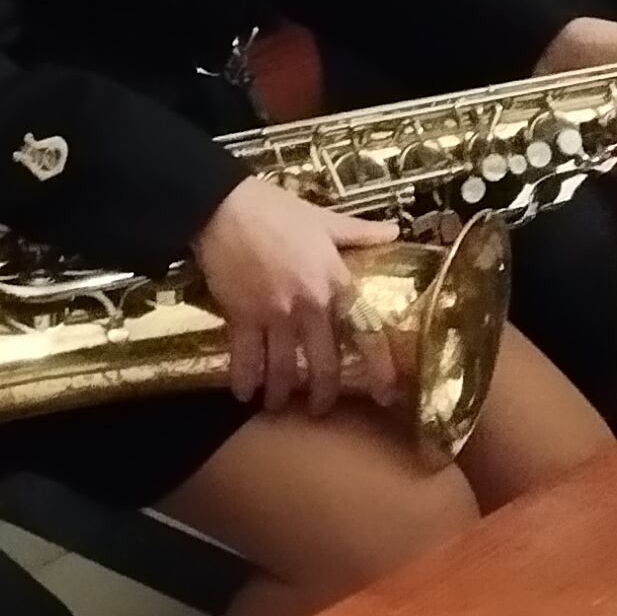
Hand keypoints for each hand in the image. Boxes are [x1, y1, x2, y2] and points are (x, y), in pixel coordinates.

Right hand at [196, 175, 400, 415]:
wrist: (222, 206)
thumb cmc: (275, 210)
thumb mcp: (323, 218)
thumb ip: (359, 232)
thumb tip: (394, 230)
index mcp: (336, 282)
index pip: (367, 333)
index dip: (380, 368)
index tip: (386, 394)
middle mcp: (310, 306)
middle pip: (324, 363)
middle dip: (323, 393)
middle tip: (319, 409)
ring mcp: (275, 315)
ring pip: (284, 368)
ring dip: (281, 392)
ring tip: (276, 405)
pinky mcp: (242, 317)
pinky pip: (246, 358)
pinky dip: (244, 379)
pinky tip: (242, 394)